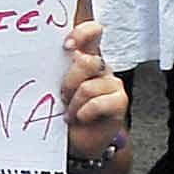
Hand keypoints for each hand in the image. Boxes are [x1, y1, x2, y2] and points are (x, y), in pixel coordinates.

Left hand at [60, 17, 128, 168]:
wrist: (75, 140)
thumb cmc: (61, 110)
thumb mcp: (54, 87)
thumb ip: (58, 69)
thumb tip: (61, 57)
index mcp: (85, 56)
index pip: (93, 32)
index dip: (83, 33)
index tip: (67, 46)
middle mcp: (100, 67)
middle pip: (87, 61)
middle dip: (69, 82)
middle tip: (62, 96)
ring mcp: (112, 83)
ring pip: (89, 86)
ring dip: (74, 103)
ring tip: (70, 112)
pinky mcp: (120, 101)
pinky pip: (99, 103)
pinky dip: (85, 112)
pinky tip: (81, 118)